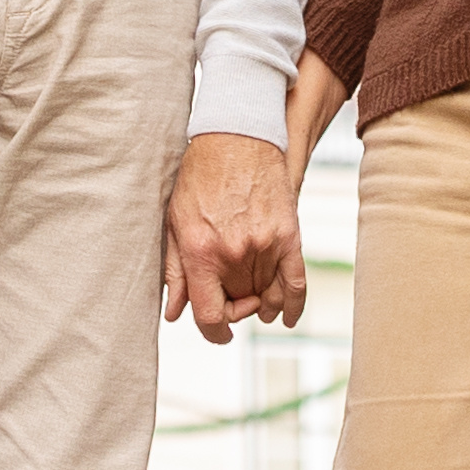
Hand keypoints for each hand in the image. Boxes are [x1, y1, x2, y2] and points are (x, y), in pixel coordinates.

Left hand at [164, 134, 303, 340]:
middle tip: (229, 296)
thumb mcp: (175, 222)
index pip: (211, 316)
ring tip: (253, 297)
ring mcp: (264, 244)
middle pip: (239, 306)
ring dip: (258, 302)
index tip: (218, 333)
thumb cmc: (199, 177)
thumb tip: (174, 313)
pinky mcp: (288, 234)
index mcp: (201, 252)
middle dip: (234, 307)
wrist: (236, 137)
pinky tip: (284, 316)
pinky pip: (295, 283)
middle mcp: (234, 253)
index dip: (214, 332)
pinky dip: (291, 305)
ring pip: (266, 296)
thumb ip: (175, 271)